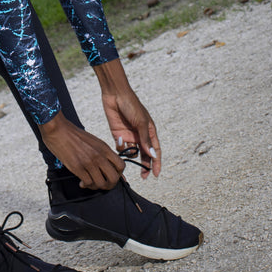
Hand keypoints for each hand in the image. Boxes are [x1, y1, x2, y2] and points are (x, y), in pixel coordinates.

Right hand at [38, 112, 125, 189]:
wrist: (58, 129)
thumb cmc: (73, 134)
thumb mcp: (93, 141)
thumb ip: (102, 153)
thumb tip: (107, 166)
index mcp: (104, 148)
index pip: (121, 166)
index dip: (118, 175)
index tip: (111, 176)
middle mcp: (99, 155)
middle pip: (114, 178)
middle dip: (109, 185)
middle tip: (102, 184)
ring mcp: (89, 162)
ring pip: (101, 183)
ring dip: (96, 187)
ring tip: (90, 183)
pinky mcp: (77, 167)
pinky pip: (88, 183)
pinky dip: (85, 185)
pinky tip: (82, 182)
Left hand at [94, 58, 161, 178]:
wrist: (115, 95)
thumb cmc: (131, 105)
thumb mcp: (140, 122)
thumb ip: (145, 140)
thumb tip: (153, 156)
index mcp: (149, 131)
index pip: (155, 150)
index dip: (156, 163)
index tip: (156, 174)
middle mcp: (140, 135)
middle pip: (144, 155)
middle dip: (144, 165)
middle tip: (143, 176)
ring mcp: (129, 135)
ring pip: (132, 152)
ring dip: (131, 154)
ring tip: (129, 149)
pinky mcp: (118, 134)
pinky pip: (120, 147)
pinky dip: (120, 147)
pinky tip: (119, 139)